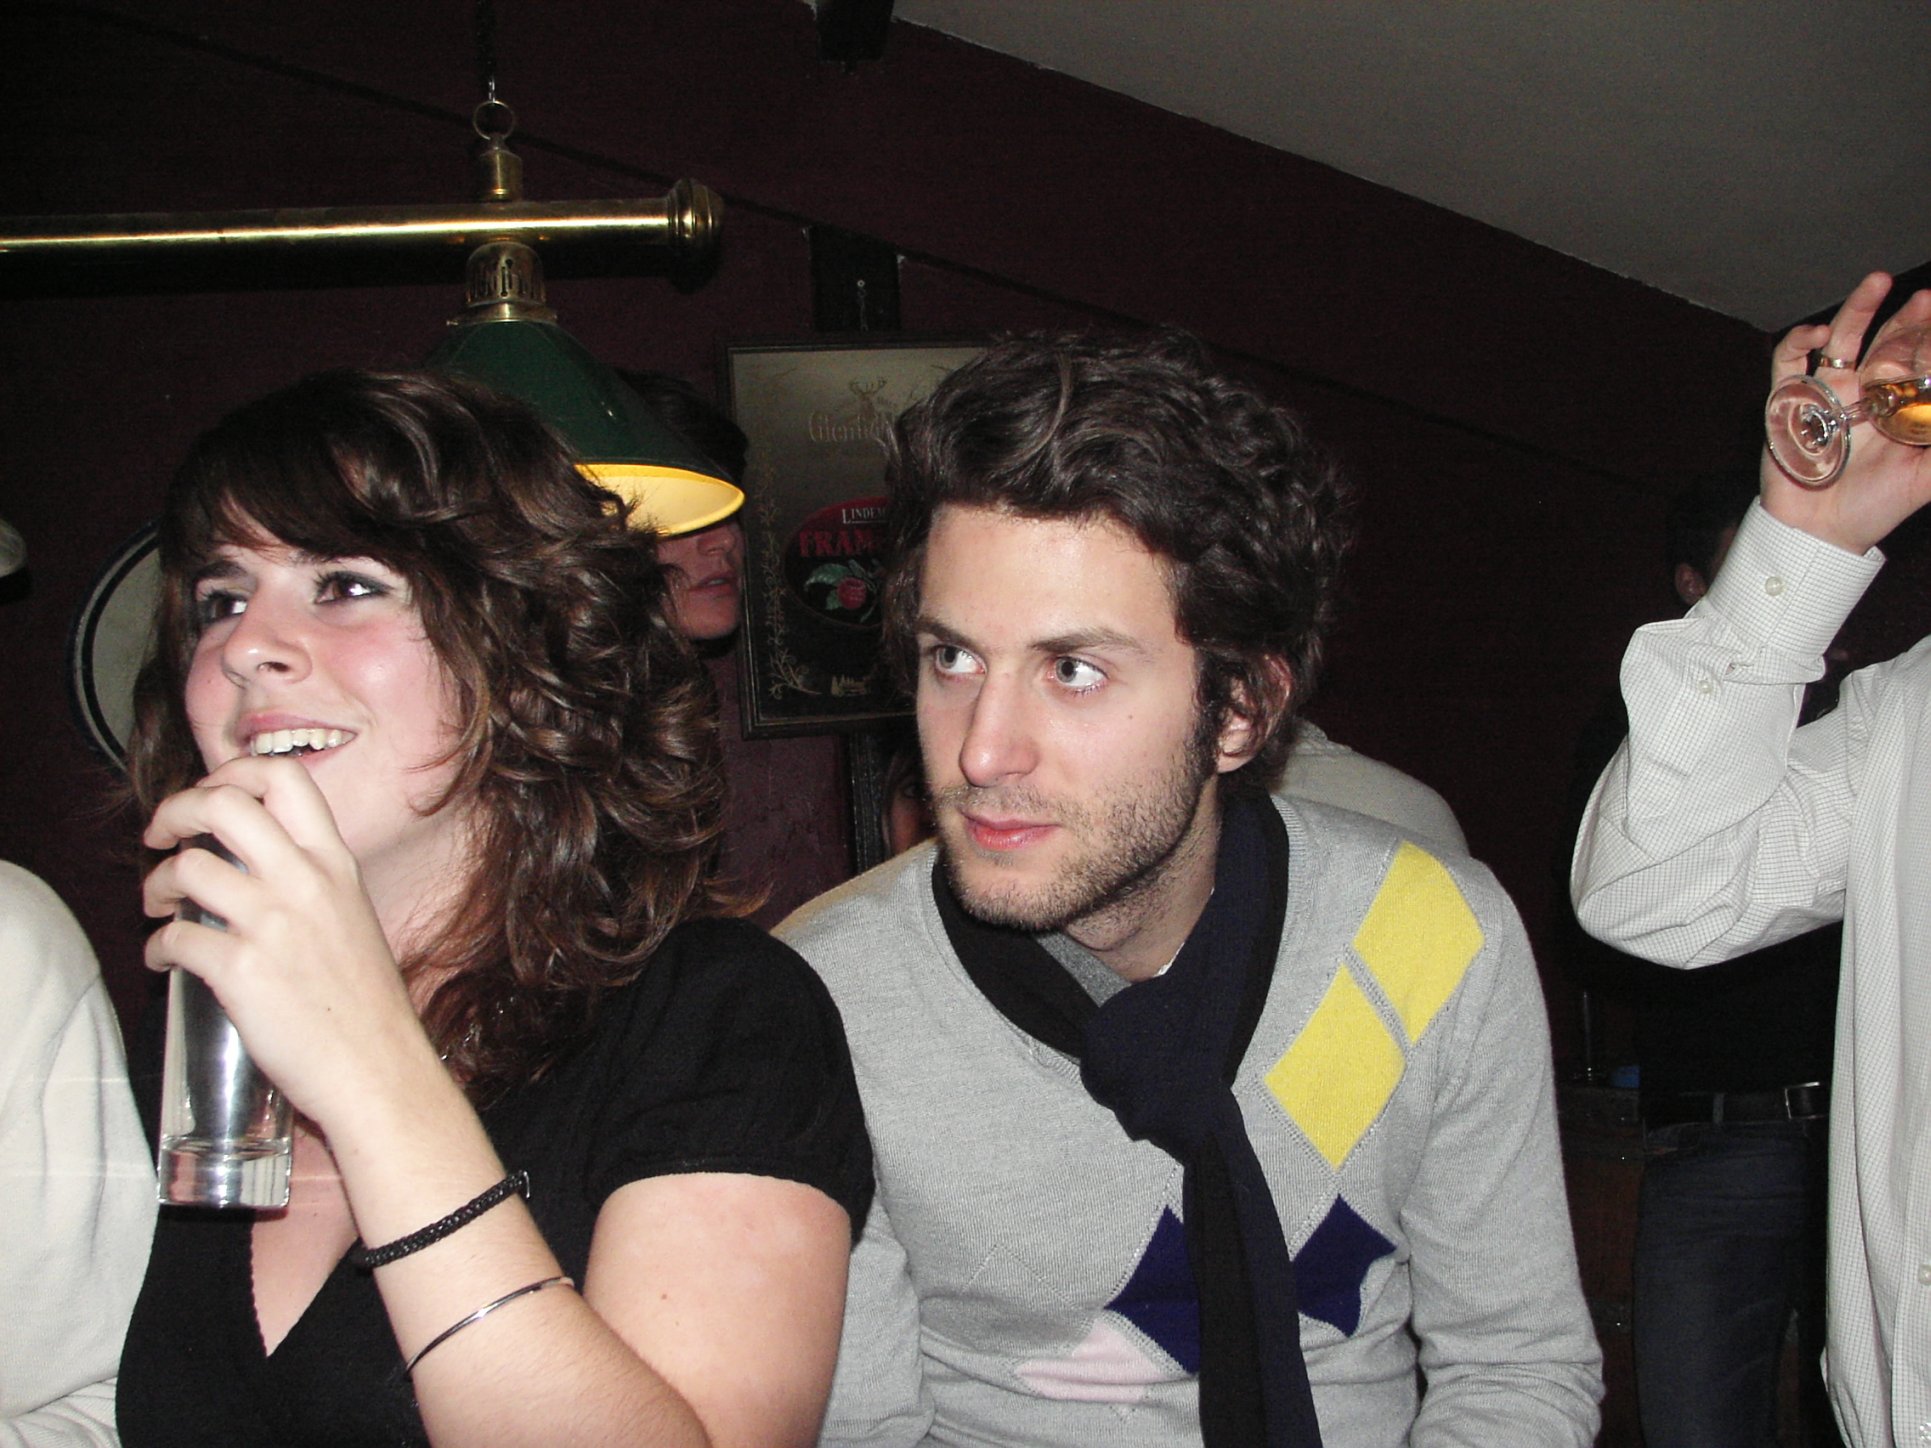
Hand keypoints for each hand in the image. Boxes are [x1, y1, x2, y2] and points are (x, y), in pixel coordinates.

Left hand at [141, 756, 442, 1130]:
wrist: (379, 1068)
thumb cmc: (366, 1006)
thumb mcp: (353, 917)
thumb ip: (313, 884)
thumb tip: (255, 869)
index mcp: (335, 865)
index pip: (284, 777)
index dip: (231, 774)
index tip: (209, 798)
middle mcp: (305, 882)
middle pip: (223, 804)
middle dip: (175, 811)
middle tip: (162, 836)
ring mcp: (272, 924)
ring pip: (186, 868)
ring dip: (156, 884)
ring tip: (158, 905)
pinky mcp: (242, 970)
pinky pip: (173, 938)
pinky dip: (155, 947)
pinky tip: (163, 960)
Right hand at [1762, 270, 1930, 553]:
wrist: (1820, 532)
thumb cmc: (1875, 506)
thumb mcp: (1927, 477)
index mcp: (1896, 403)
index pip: (1917, 356)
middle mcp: (1862, 390)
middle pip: (1885, 338)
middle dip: (1905, 316)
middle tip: (1925, 300)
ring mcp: (1826, 392)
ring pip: (1842, 338)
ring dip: (1858, 308)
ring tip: (1876, 282)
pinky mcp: (1788, 401)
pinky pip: (1789, 363)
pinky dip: (1800, 342)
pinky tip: (1820, 334)